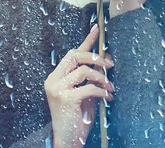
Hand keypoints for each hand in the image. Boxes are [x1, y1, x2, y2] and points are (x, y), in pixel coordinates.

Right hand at [44, 25, 114, 147]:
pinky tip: (107, 98)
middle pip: (76, 55)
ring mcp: (58, 89)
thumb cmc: (76, 117)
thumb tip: (105, 61)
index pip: (72, 53)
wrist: (68, 139)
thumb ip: (89, 78)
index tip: (97, 28)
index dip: (87, 40)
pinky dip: (102, 91)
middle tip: (110, 66)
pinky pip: (89, 88)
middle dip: (96, 57)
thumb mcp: (84, 93)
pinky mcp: (65, 98)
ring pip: (84, 71)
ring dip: (102, 78)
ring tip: (110, 88)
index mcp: (56, 77)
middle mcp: (54, 80)